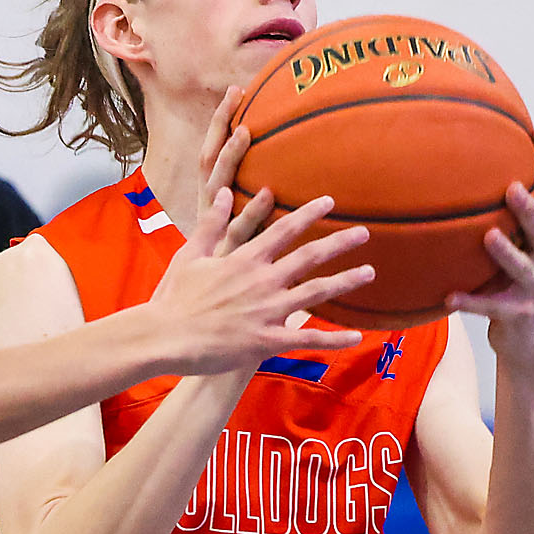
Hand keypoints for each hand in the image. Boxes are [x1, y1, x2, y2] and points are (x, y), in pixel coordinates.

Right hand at [153, 93, 375, 375]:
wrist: (164, 336)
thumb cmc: (173, 297)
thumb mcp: (190, 255)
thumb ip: (210, 224)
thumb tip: (220, 193)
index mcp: (244, 259)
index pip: (283, 230)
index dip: (308, 214)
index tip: (330, 201)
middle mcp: (262, 281)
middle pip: (309, 257)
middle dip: (339, 242)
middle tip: (365, 231)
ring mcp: (267, 311)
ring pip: (316, 293)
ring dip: (345, 282)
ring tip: (369, 272)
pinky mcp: (266, 341)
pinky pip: (306, 340)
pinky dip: (334, 339)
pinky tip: (357, 337)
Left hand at [448, 128, 533, 361]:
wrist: (523, 342)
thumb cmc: (508, 283)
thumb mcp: (509, 247)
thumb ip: (496, 215)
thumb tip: (461, 170)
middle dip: (528, 208)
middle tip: (509, 188)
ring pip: (524, 267)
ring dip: (506, 252)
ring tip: (488, 237)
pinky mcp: (518, 314)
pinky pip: (491, 307)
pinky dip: (471, 301)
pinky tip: (449, 297)